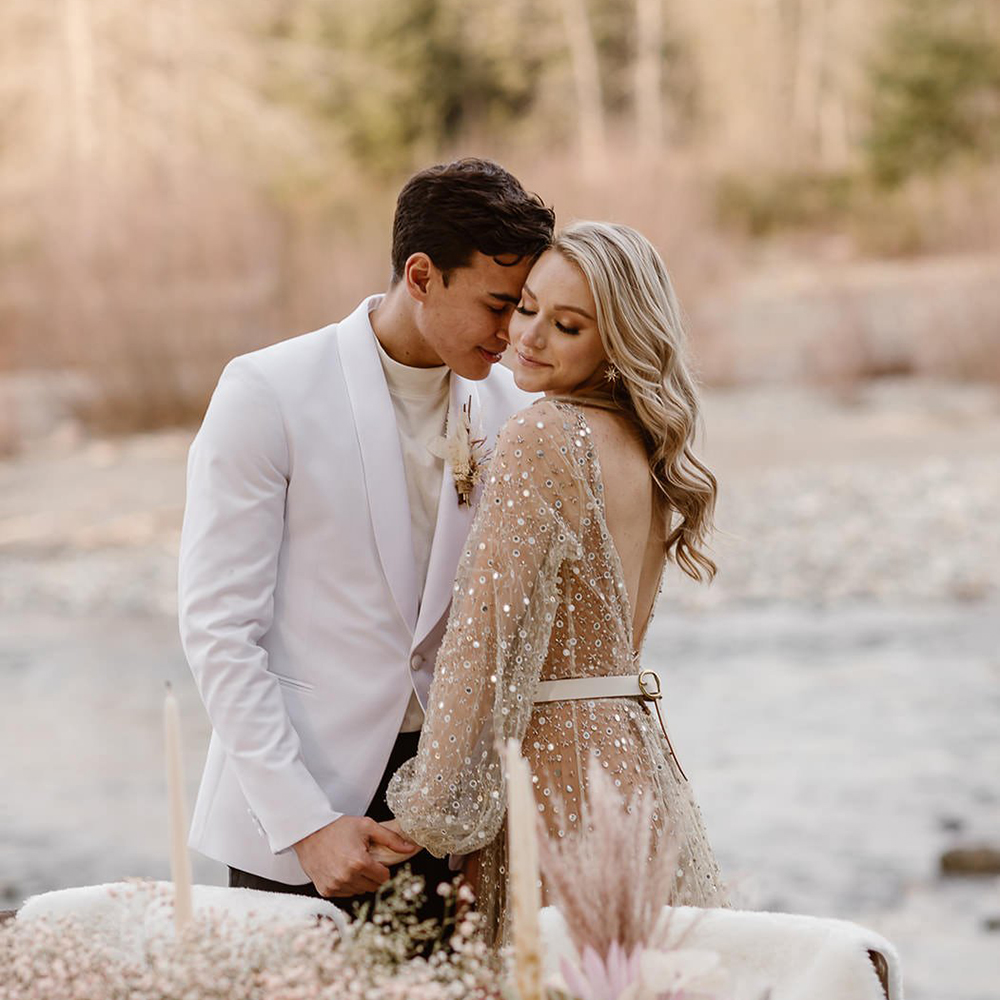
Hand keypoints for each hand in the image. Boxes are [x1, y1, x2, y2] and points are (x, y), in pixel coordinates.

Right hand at [292, 815, 417, 896]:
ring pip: (359, 891)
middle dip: (372, 874)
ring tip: (350, 863)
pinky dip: (346, 884)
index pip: (383, 877)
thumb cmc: (338, 827)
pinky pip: (345, 893)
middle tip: (362, 859)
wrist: (309, 832)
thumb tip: (410, 848)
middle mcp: (347, 877)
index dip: (382, 868)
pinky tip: (341, 869)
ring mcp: (335, 885)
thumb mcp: (367, 826)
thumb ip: (391, 838)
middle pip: (373, 886)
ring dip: (359, 880)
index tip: (375, 859)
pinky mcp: (326, 890)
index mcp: (359, 862)